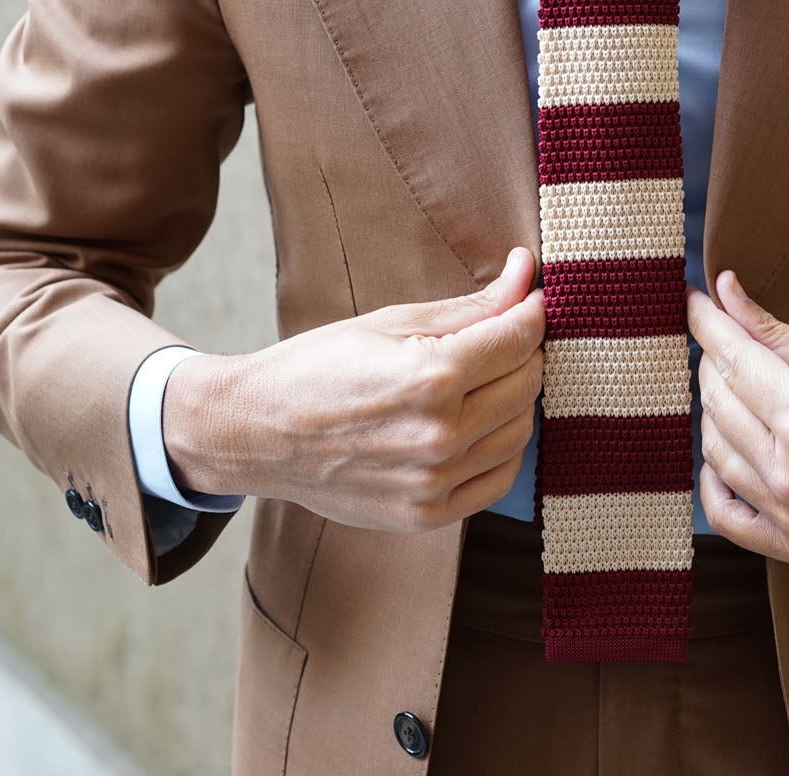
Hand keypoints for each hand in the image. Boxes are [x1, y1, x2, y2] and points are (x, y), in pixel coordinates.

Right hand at [163, 246, 545, 532]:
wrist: (258, 434)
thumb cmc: (320, 367)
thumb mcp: (393, 320)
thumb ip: (472, 305)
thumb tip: (527, 273)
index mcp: (430, 377)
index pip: (519, 338)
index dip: (531, 311)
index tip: (529, 298)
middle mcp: (439, 436)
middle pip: (527, 384)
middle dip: (524, 352)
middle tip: (502, 336)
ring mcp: (435, 483)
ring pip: (521, 432)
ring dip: (516, 399)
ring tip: (485, 379)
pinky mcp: (428, 515)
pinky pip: (500, 478)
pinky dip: (503, 447)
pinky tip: (480, 424)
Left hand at [685, 270, 788, 565]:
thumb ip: (777, 332)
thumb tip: (724, 292)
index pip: (734, 361)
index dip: (709, 324)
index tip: (695, 301)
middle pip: (720, 403)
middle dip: (714, 361)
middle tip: (723, 336)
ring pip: (716, 452)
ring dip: (715, 411)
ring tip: (734, 383)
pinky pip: (726, 516)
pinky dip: (714, 480)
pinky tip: (726, 447)